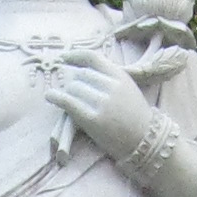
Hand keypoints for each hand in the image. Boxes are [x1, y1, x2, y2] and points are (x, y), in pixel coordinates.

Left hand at [41, 42, 157, 166]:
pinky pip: (69, 103)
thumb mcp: (128, 89)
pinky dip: (56, 97)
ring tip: (67, 101)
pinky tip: (49, 96)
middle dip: (74, 83)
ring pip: (74, 88)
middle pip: (81, 75)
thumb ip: (110, 78)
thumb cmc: (136, 117)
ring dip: (68, 93)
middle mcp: (110, 86)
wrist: (146, 141)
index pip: (93, 58)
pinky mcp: (93, 119)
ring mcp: (102, 103)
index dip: (76, 56)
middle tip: (72, 93)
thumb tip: (83, 71)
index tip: (64, 58)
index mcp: (120, 76)